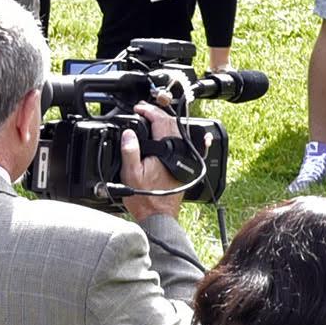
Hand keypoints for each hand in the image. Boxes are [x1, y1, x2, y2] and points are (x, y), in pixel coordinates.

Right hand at [118, 103, 185, 220]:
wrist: (159, 215)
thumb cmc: (145, 198)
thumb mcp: (131, 174)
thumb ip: (130, 151)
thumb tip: (129, 133)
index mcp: (166, 150)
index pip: (160, 121)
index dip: (148, 111)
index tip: (138, 108)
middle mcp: (179, 151)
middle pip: (171, 124)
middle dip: (157, 114)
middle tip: (143, 110)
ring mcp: (184, 157)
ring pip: (179, 132)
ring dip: (167, 122)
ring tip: (154, 118)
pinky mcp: (185, 164)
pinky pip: (190, 145)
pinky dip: (188, 136)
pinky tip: (196, 133)